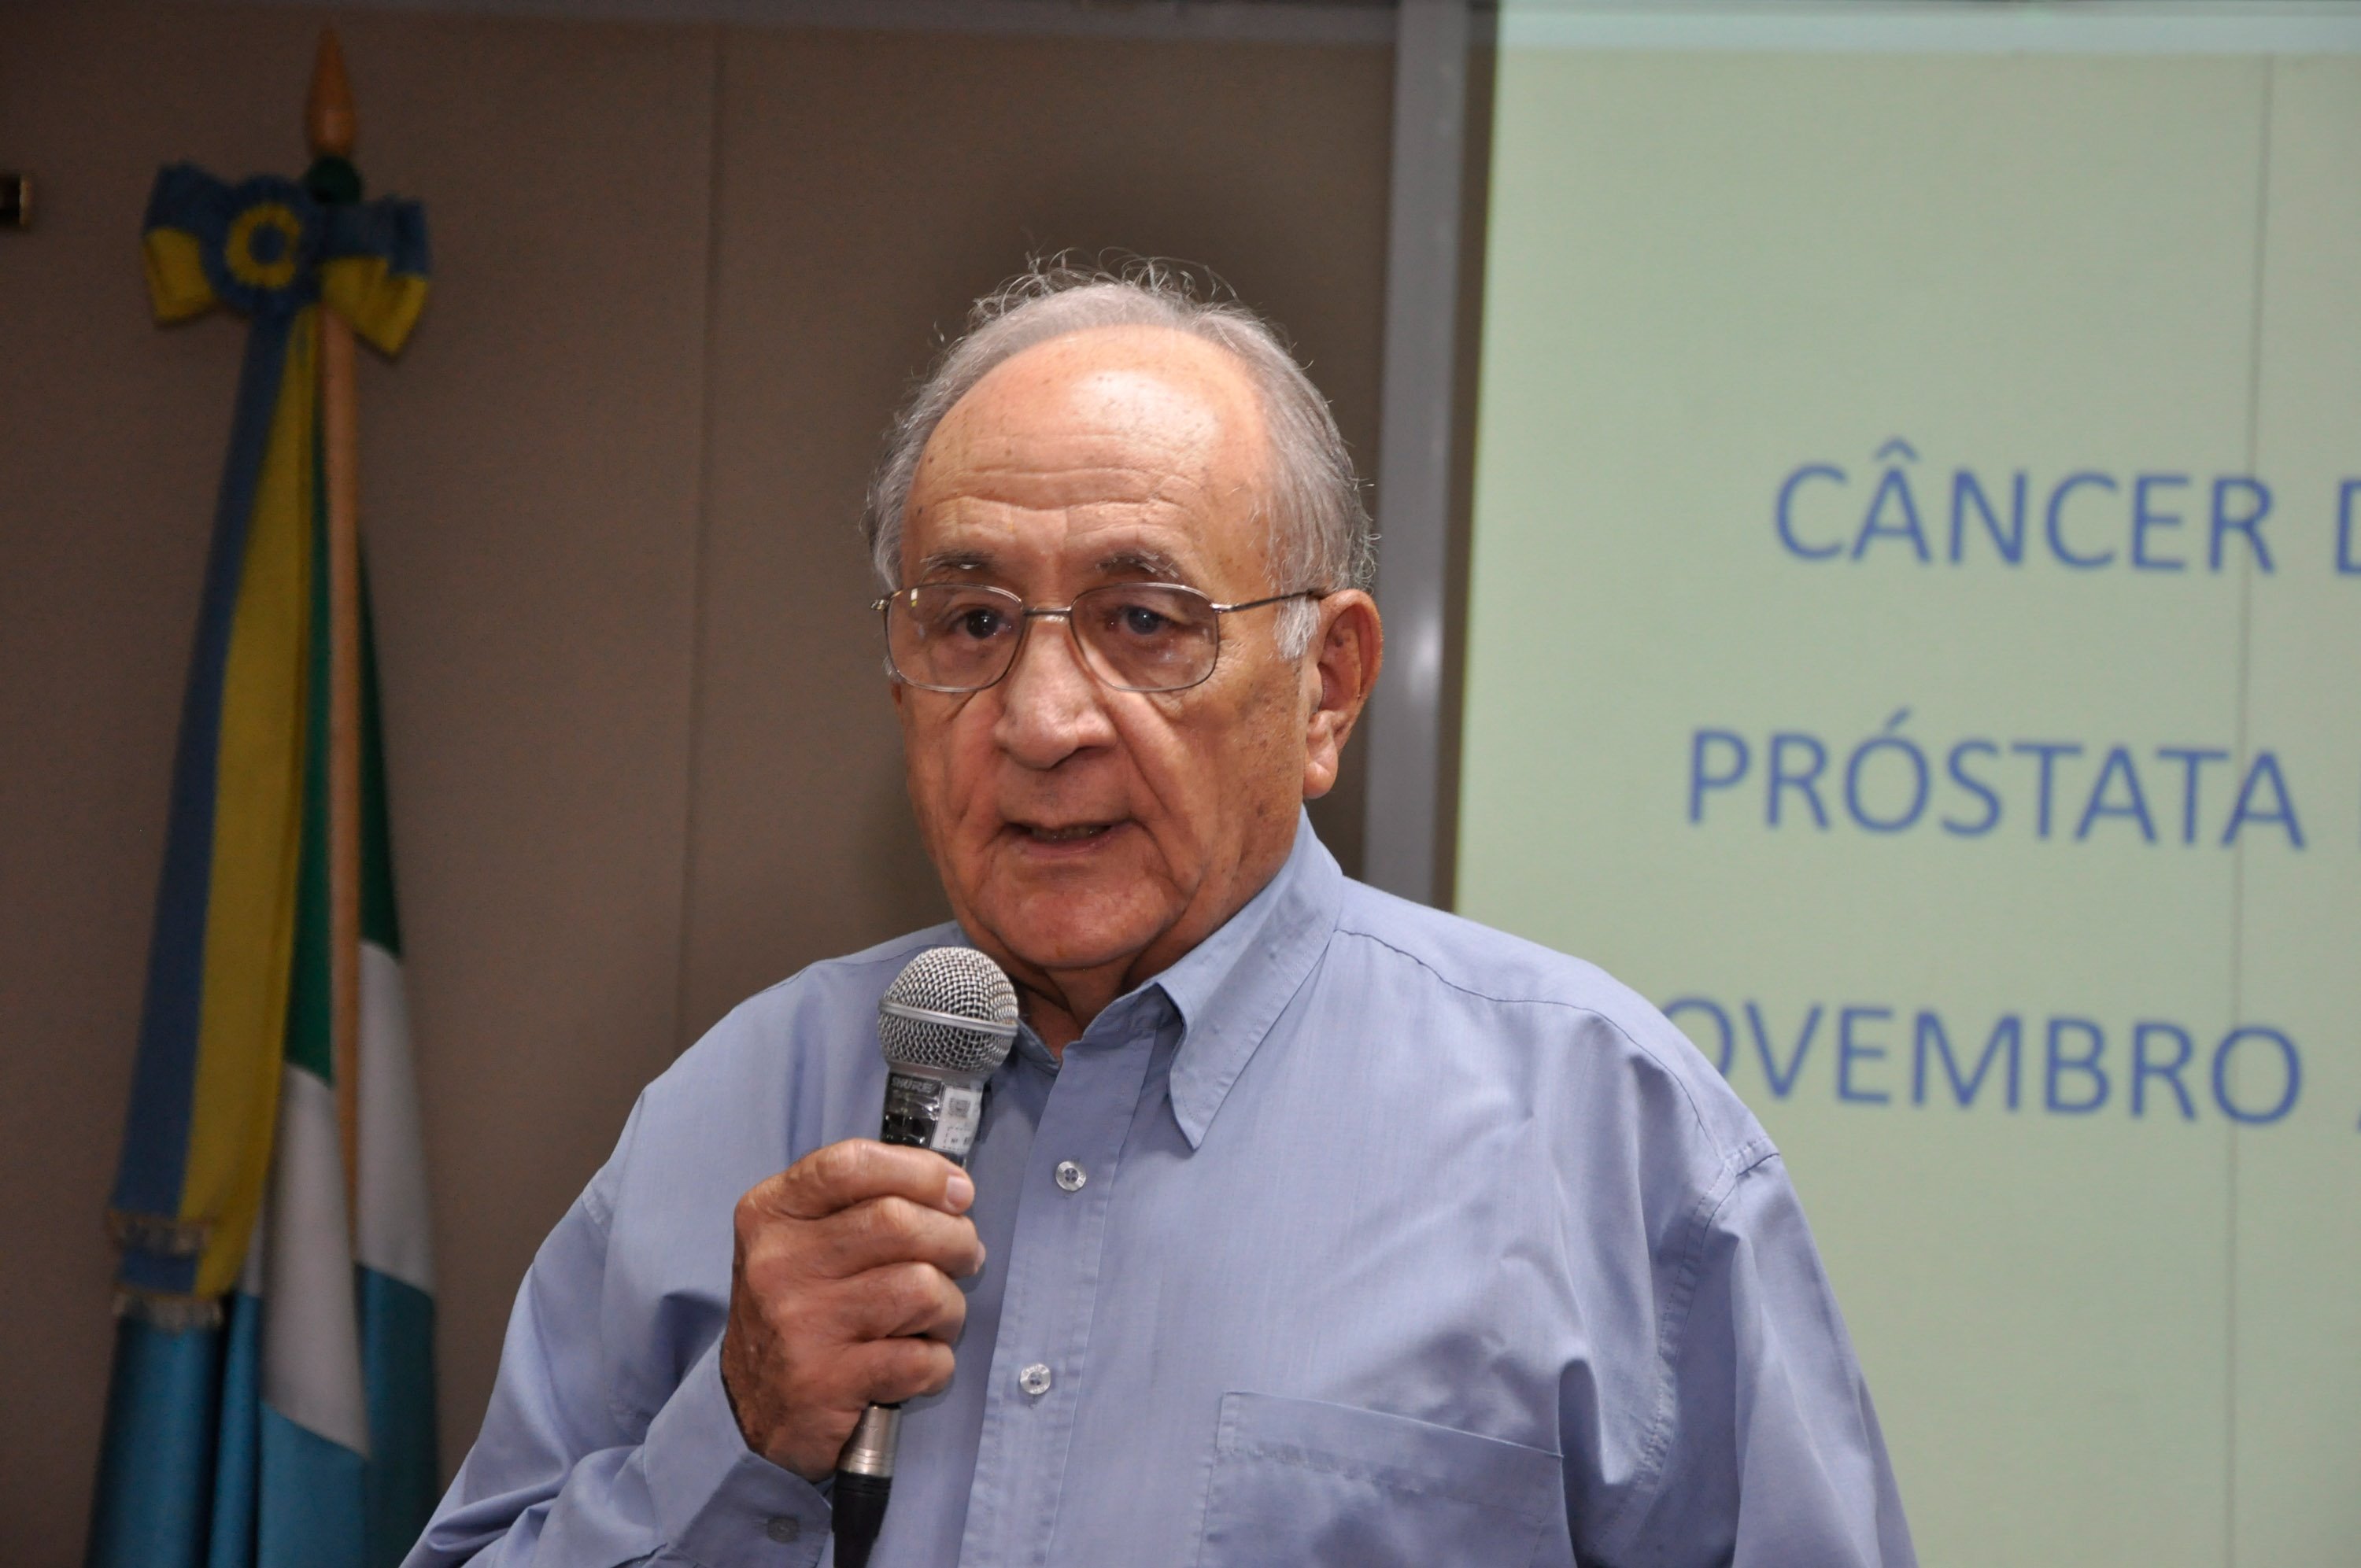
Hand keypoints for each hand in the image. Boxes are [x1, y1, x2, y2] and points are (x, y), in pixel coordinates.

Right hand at [719, 1138, 984, 1479]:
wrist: (752, 1405)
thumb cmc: (802, 1309)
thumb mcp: (806, 1239)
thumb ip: (865, 1204)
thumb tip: (954, 1191)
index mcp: (771, 1213)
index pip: (852, 1164)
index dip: (922, 1172)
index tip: (958, 1191)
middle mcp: (778, 1262)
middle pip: (898, 1222)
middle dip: (955, 1238)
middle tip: (965, 1256)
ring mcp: (800, 1323)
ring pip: (920, 1288)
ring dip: (949, 1307)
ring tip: (936, 1319)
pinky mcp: (825, 1382)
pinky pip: (921, 1358)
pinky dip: (936, 1362)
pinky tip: (916, 1364)